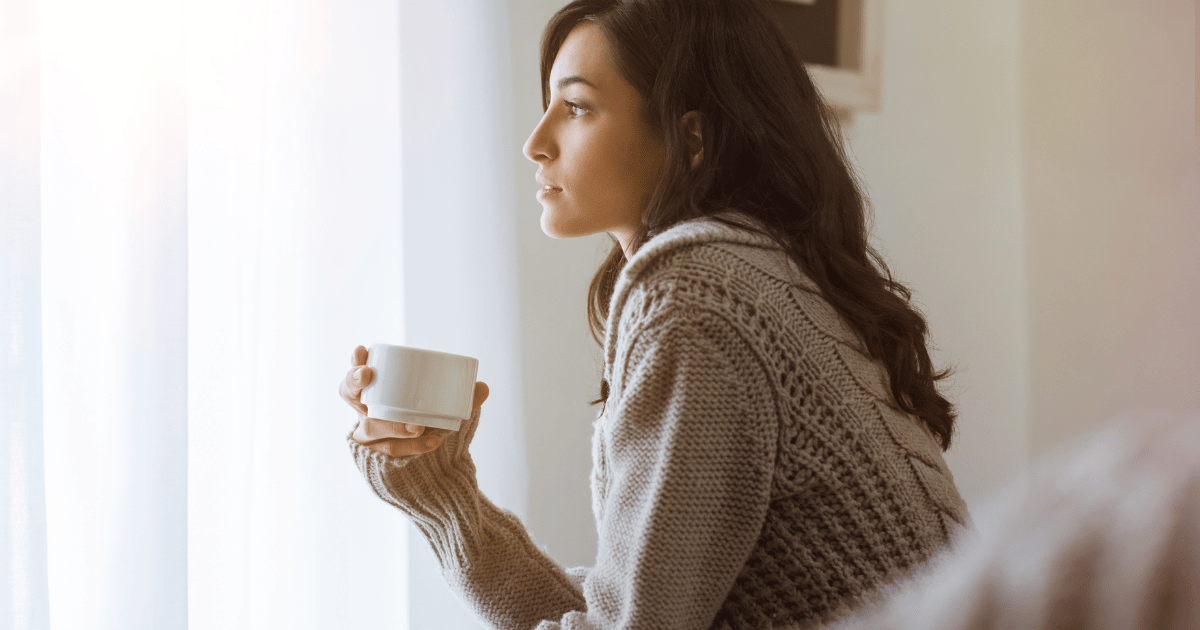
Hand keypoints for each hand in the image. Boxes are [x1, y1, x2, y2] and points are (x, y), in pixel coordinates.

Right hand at [341, 344, 488, 457]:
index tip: (361, 350)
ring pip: (371, 427)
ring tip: (419, 427)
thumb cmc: (431, 427)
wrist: (432, 470)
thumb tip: (483, 387)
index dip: (354, 362)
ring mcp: (368, 437)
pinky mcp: (375, 459)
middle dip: (354, 381)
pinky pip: (389, 451)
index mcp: (377, 393)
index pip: (356, 374)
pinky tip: (431, 442)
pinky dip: (412, 448)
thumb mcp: (446, 409)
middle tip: (368, 375)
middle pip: (348, 394)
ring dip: (394, 424)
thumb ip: (463, 399)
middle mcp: (365, 412)